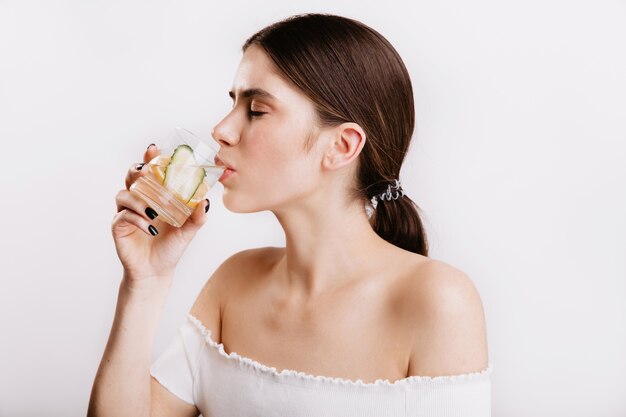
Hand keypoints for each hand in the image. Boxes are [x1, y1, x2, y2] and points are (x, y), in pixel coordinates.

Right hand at [111, 144, 210, 287]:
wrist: (157, 271)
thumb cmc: (171, 247)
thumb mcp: (189, 231)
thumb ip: (197, 216)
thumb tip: (206, 201)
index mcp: (154, 195)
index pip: (149, 171)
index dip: (149, 157)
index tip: (154, 148)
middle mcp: (138, 200)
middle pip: (131, 176)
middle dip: (138, 170)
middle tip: (148, 172)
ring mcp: (126, 212)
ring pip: (124, 194)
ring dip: (139, 199)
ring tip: (154, 211)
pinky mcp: (119, 226)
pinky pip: (123, 216)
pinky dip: (137, 219)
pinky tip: (151, 228)